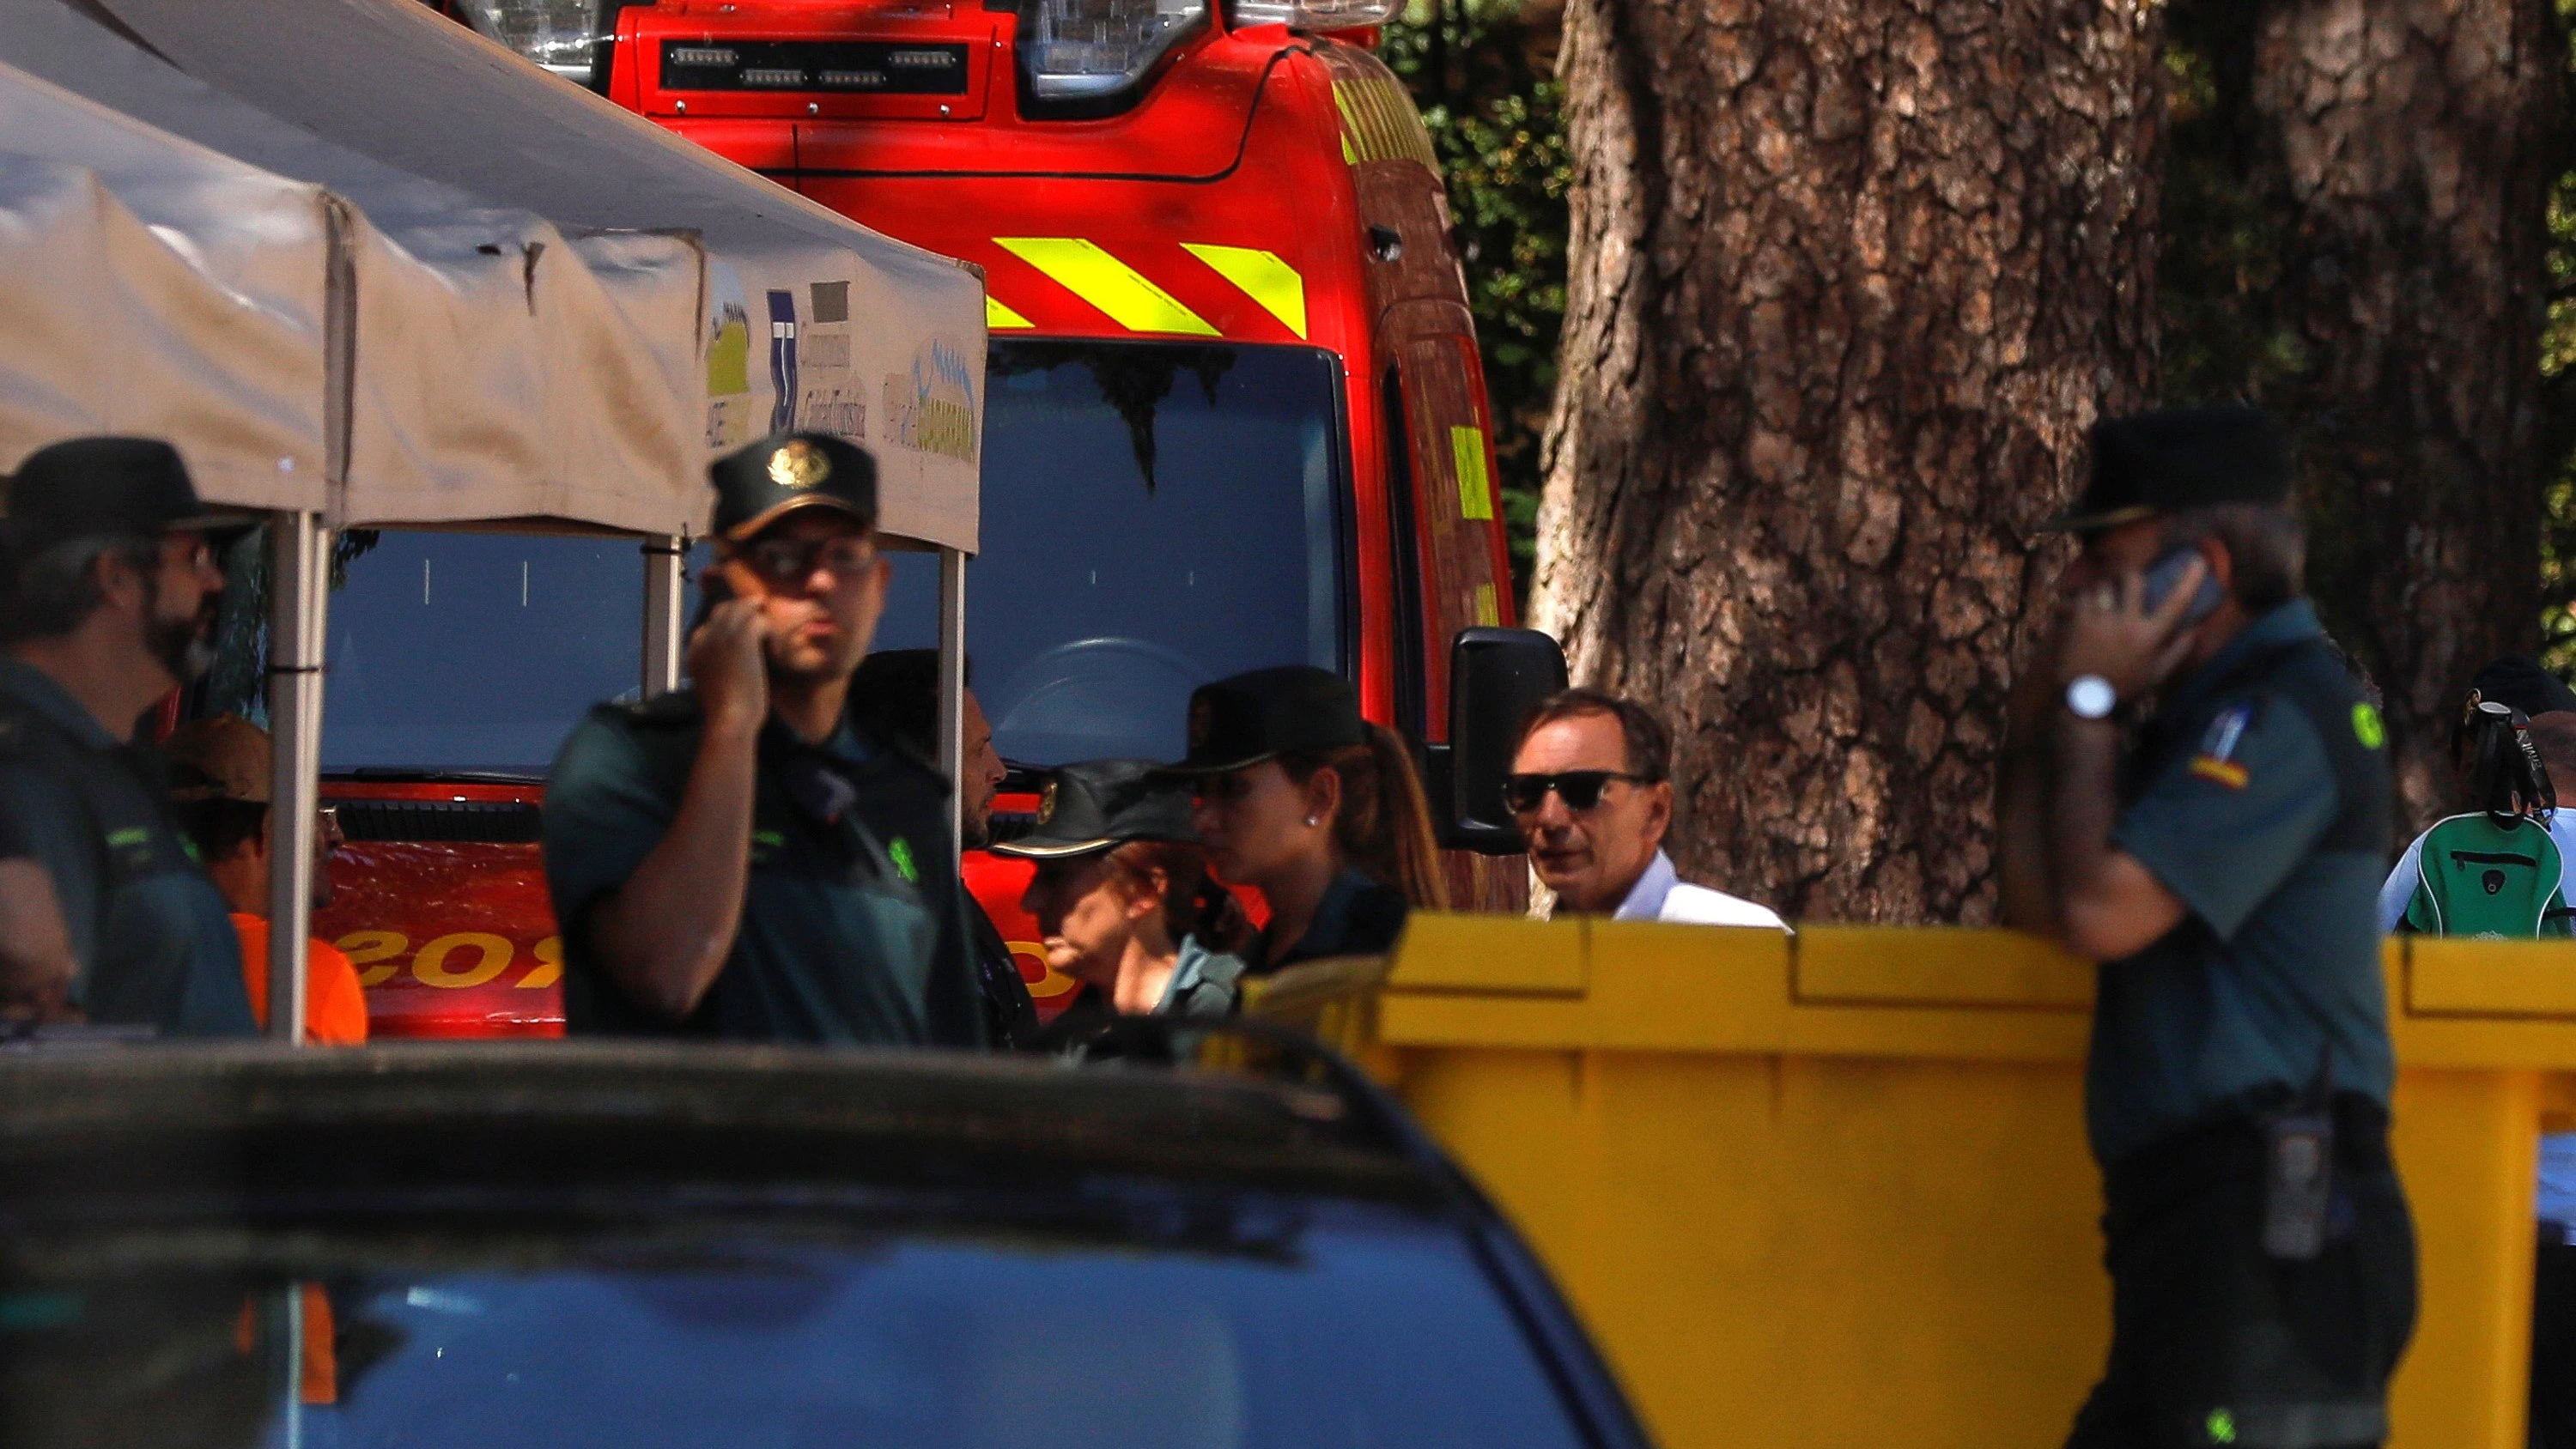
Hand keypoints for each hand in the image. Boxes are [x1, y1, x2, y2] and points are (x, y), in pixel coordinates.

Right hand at [687, 595, 767, 735]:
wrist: (729, 721)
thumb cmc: (726, 715)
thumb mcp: (714, 689)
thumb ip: (717, 670)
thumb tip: (728, 665)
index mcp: (694, 649)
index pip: (711, 623)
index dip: (731, 624)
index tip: (747, 634)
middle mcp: (704, 636)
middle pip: (726, 609)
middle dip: (745, 611)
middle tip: (763, 617)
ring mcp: (722, 634)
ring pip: (743, 610)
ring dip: (760, 620)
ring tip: (772, 636)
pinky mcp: (742, 638)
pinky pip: (760, 621)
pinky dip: (772, 634)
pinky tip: (776, 651)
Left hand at [2055, 557, 2205, 701]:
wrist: (2086, 702)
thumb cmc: (2125, 689)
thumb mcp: (2157, 674)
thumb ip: (2179, 649)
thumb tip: (2197, 627)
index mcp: (2150, 636)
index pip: (2175, 603)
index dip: (2189, 580)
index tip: (2197, 561)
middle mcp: (2126, 624)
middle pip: (2133, 580)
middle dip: (2130, 574)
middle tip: (2126, 577)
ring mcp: (2100, 621)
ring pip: (2104, 585)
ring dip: (2105, 587)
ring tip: (2102, 597)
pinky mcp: (2077, 623)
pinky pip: (2082, 596)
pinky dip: (2085, 597)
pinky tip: (2085, 606)